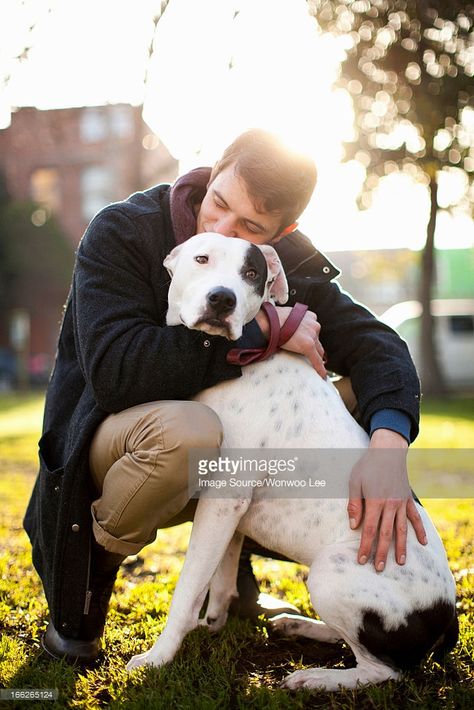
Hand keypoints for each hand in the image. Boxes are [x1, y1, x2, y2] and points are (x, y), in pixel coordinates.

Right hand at [255, 305, 326, 377]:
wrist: (269, 322)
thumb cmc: (272, 319)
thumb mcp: (286, 316)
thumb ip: (292, 323)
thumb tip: (286, 330)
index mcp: (309, 317)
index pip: (314, 331)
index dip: (311, 339)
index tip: (310, 345)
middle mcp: (314, 325)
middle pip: (318, 342)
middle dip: (315, 349)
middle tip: (311, 358)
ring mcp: (312, 335)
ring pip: (319, 351)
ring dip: (316, 357)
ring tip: (315, 368)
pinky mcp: (308, 346)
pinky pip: (317, 360)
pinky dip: (320, 368)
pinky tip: (322, 376)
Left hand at [347, 429, 426, 570]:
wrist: (387, 450)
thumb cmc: (367, 465)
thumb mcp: (355, 482)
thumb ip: (354, 504)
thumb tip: (353, 525)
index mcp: (375, 501)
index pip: (369, 529)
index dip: (365, 546)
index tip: (362, 560)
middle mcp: (390, 504)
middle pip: (386, 534)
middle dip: (381, 553)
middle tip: (378, 568)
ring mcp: (401, 502)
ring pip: (402, 529)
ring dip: (401, 547)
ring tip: (400, 563)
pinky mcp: (407, 498)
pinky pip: (415, 517)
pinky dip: (419, 530)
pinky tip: (422, 543)